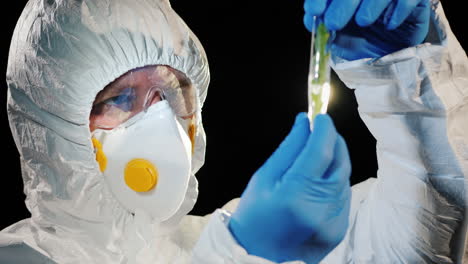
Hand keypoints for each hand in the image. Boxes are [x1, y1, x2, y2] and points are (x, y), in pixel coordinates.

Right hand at [228, 113, 350, 262]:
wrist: (260, 257)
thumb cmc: (255, 216)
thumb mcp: (264, 177)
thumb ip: (288, 148)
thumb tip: (304, 121)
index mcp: (296, 194)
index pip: (321, 150)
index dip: (324, 128)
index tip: (320, 116)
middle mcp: (320, 209)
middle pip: (340, 162)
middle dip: (333, 141)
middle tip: (321, 131)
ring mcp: (334, 221)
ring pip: (344, 177)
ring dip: (334, 161)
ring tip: (314, 159)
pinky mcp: (340, 228)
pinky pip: (343, 194)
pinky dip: (334, 181)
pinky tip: (317, 183)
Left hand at [304, 0, 430, 59]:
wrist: (394, 60)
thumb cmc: (365, 46)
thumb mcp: (342, 42)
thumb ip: (327, 31)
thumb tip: (312, 21)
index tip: (314, 11)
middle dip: (342, 3)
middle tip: (333, 23)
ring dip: (371, 4)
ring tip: (362, 22)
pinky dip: (399, 10)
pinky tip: (390, 25)